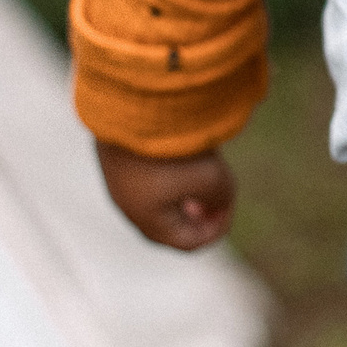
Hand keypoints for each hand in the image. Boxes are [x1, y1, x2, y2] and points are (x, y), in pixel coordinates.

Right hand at [96, 139, 235, 249]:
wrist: (129, 104)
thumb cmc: (171, 149)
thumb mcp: (212, 176)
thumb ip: (222, 195)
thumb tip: (220, 198)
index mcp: (149, 221)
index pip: (189, 242)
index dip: (216, 228)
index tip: (229, 202)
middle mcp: (129, 206)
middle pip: (170, 224)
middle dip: (198, 214)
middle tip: (217, 196)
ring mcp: (119, 180)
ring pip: (157, 198)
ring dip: (184, 190)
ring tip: (204, 168)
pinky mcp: (117, 156)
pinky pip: (146, 174)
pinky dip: (169, 169)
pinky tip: (184, 148)